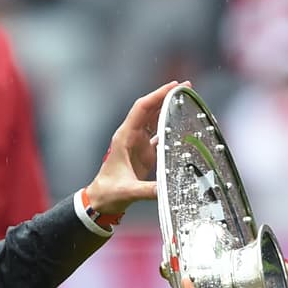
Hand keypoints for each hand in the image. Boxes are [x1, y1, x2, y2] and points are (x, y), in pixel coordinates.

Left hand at [83, 80, 184, 216]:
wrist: (101, 201)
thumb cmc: (109, 193)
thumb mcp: (128, 191)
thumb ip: (148, 190)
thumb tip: (167, 189)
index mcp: (124, 138)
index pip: (142, 109)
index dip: (157, 95)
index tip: (174, 86)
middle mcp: (131, 136)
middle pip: (149, 109)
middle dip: (166, 96)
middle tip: (186, 86)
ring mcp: (137, 143)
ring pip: (153, 119)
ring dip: (167, 108)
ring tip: (185, 98)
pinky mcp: (143, 152)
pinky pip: (157, 133)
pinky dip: (168, 126)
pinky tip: (180, 122)